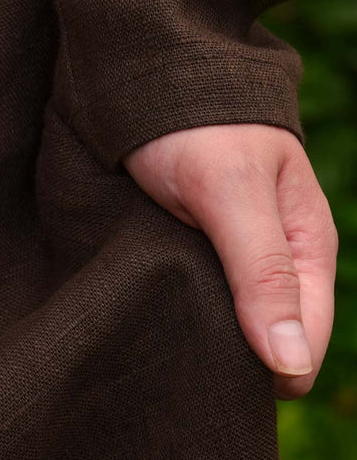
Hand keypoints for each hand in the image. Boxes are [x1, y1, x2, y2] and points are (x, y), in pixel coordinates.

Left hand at [122, 124, 337, 399]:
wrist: (153, 78)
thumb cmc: (196, 127)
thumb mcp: (232, 193)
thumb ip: (263, 271)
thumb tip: (290, 364)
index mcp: (306, 251)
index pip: (303, 347)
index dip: (266, 374)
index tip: (217, 381)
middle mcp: (277, 263)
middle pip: (270, 344)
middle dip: (236, 364)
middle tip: (185, 364)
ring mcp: (237, 260)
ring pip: (234, 329)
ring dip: (207, 343)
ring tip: (168, 346)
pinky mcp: (201, 253)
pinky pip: (204, 304)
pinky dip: (185, 317)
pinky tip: (161, 321)